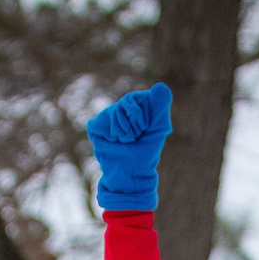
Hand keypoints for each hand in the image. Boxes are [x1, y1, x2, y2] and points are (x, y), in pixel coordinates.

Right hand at [87, 85, 172, 211]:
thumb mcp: (156, 129)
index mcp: (138, 107)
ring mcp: (109, 117)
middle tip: (134, 138)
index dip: (141, 116)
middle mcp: (123, 109)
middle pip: (125, 103)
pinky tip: (112, 142)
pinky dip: (108, 134)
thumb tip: (161, 86)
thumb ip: (159, 108)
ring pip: (114, 112)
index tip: (144, 130)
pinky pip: (100, 122)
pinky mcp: (97, 127)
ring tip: (124, 142)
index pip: (138, 98)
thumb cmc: (145, 153)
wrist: (129, 173)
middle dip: (133, 124)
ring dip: (122, 131)